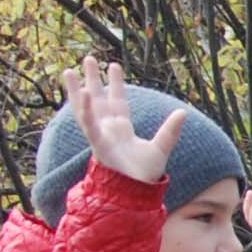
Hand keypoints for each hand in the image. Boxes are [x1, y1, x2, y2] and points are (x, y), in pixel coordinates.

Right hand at [64, 55, 185, 189]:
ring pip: (85, 108)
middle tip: (88, 58)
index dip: (115, 83)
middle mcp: (108, 129)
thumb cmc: (144, 174)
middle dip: (93, 79)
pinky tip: (82, 93)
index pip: (117, 101)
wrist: (135, 192)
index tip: (114, 65)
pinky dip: (85, 109)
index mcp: (122, 129)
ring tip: (68, 70)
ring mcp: (100, 135)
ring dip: (77, 90)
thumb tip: (183, 112)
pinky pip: (89, 124)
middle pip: (98, 99)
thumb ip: (170, 130)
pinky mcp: (97, 143)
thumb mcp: (161, 147)